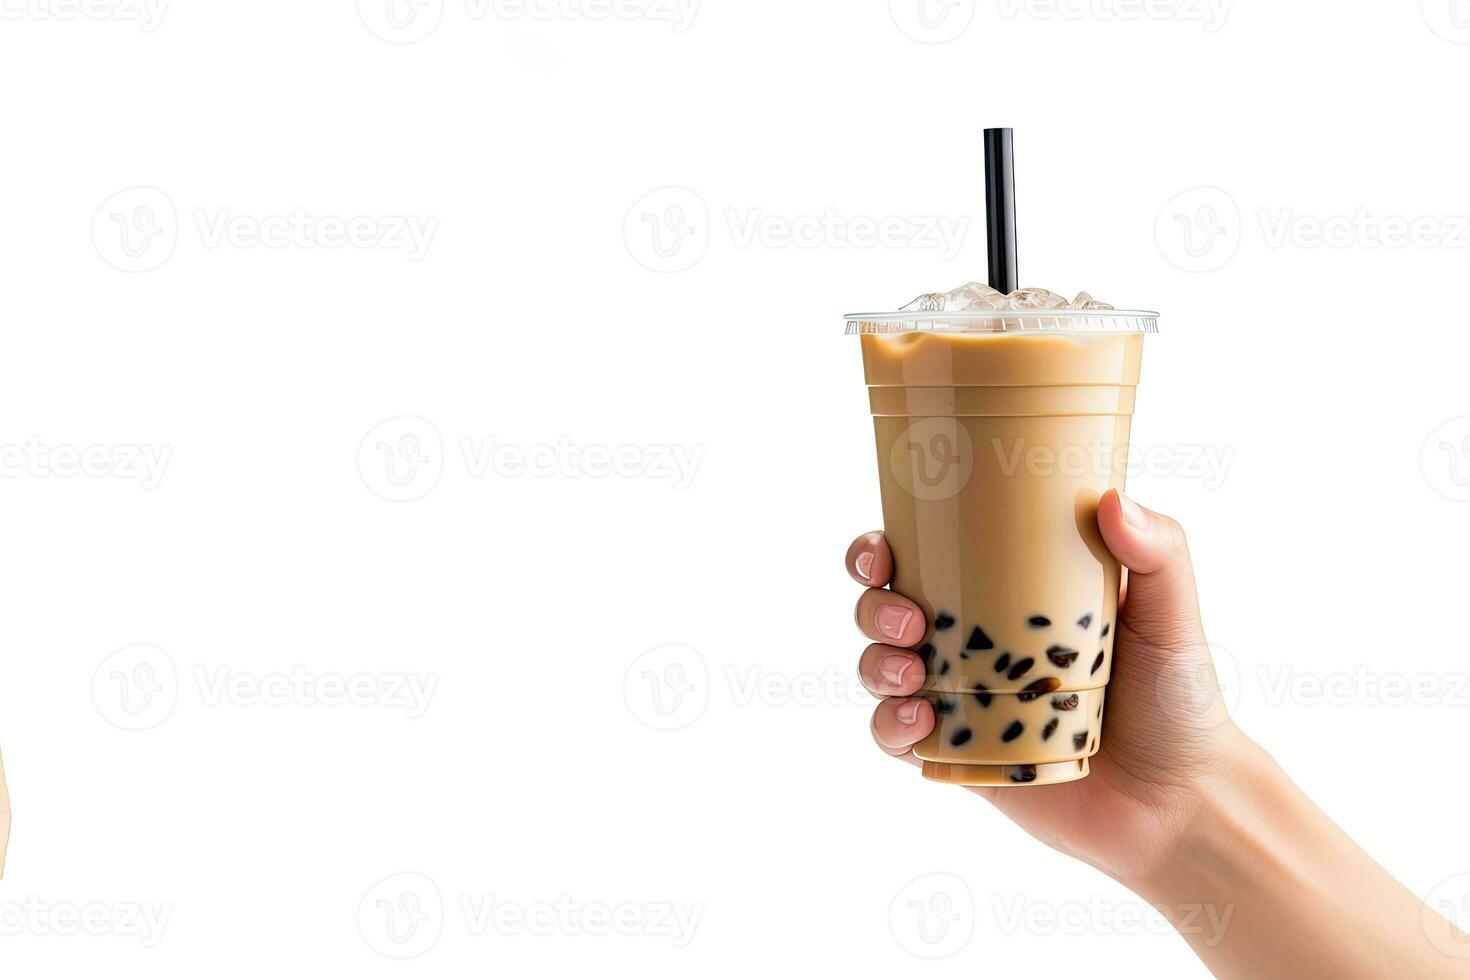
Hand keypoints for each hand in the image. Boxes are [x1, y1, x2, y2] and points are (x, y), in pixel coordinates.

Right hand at [845, 489, 1251, 884]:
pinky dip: (891, 725)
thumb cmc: (1177, 697)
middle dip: (873, 607)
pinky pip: (896, 737)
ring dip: (876, 664)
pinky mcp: (957, 756)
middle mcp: (970, 642)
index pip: (923, 557)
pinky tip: (921, 720)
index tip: (885, 549)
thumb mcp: (1170, 613)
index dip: (881, 550)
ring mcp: (960, 700)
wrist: (1180, 801)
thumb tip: (1107, 498)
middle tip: (910, 619)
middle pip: (884, 609)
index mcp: (1003, 595)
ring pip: (880, 669)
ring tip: (913, 675)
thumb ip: (1157, 549)